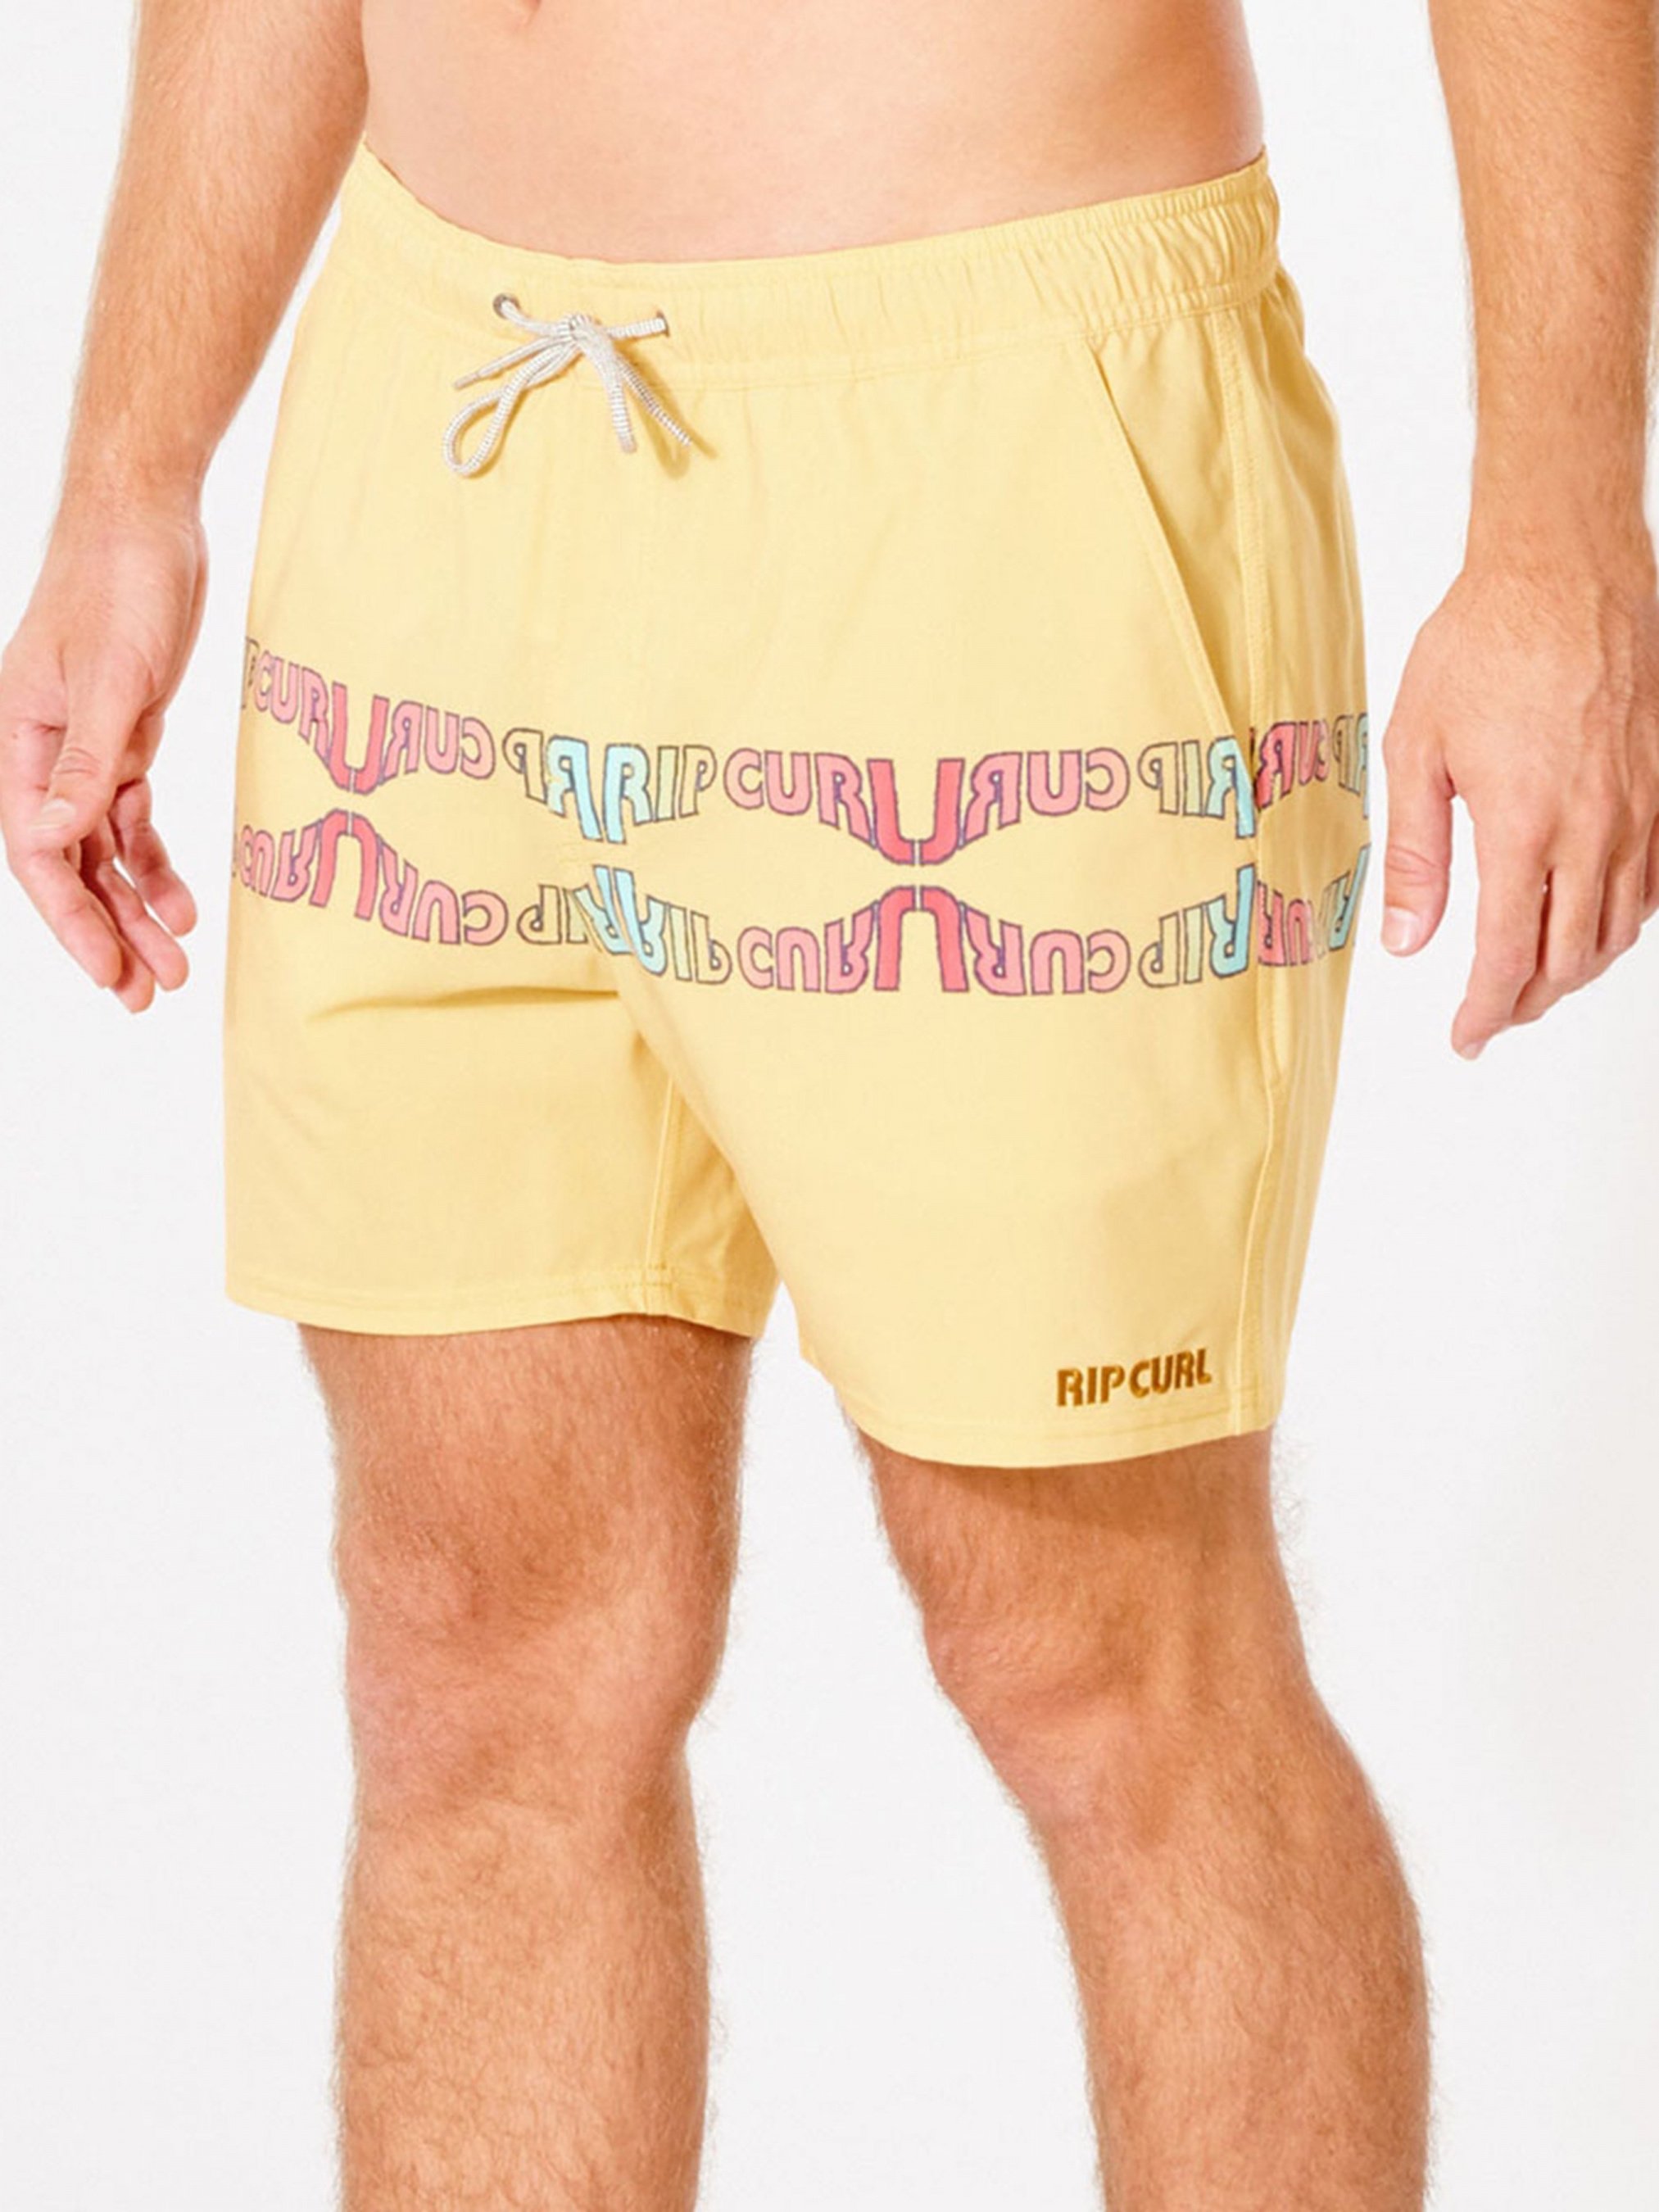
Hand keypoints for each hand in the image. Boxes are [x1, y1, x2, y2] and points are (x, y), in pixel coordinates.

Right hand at [1, 498, 206, 1010]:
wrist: (147, 523)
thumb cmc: (117, 586)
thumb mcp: (111, 680)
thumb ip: (86, 764)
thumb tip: (51, 839)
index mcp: (19, 744)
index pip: (37, 853)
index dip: (71, 919)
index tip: (110, 971)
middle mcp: (42, 757)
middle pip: (68, 866)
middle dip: (107, 932)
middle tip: (146, 995)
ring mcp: (85, 752)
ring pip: (104, 852)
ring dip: (136, 907)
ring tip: (173, 965)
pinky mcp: (126, 741)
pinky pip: (133, 819)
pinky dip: (155, 861)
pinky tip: (182, 903)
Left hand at [1379, 554, 1658, 1056]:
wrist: (1564, 570)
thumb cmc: (1486, 642)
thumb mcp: (1416, 751)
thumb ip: (1415, 856)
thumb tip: (1407, 941)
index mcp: (1525, 828)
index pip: (1510, 958)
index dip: (1486, 1011)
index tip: (1466, 1036)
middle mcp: (1595, 829)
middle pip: (1571, 958)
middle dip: (1528, 1001)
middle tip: (1492, 1015)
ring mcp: (1640, 808)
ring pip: (1620, 927)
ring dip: (1576, 968)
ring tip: (1533, 980)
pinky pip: (1652, 881)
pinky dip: (1620, 920)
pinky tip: (1589, 921)